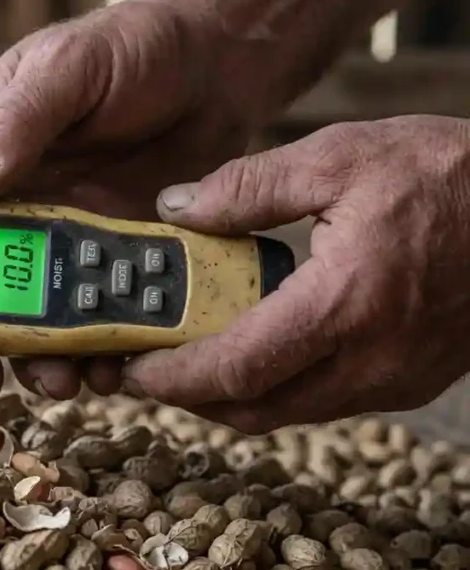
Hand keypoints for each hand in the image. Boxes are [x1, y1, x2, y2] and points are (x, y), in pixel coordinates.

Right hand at [0, 0, 254, 401]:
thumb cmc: (128, 49)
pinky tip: (112, 367)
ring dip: (34, 362)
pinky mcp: (112, 261)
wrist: (218, 66)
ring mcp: (60, 241)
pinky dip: (97, 355)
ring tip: (61, 382)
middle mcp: (7, 208)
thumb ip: (16, 122)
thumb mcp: (64, 70)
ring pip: (26, 320)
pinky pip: (94, 322)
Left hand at [125, 115, 469, 432]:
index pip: (237, 369)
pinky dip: (278, 389)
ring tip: (190, 363)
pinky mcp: (411, 382)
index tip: (131, 369)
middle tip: (147, 371)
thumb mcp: (341, 156)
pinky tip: (257, 353)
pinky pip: (325, 403)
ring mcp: (395, 379)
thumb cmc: (451, 174)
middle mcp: (370, 360)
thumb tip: (176, 206)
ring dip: (233, 397)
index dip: (174, 379)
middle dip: (191, 399)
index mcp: (345, 304)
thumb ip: (249, 186)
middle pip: (254, 410)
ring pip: (289, 414)